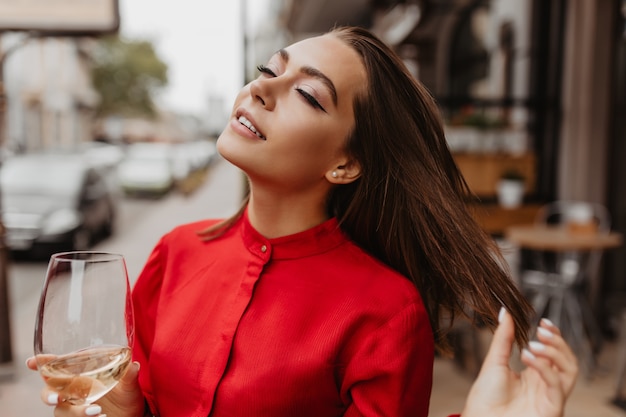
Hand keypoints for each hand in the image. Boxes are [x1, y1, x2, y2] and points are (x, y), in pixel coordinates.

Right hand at [26, 356, 144, 416]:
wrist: (134, 415)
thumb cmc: (127, 394)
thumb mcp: (130, 384)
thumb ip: (129, 375)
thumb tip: (133, 365)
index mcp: (81, 375)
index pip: (57, 368)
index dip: (43, 364)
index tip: (32, 362)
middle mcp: (74, 391)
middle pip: (49, 392)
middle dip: (48, 395)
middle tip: (57, 398)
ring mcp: (75, 408)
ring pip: (62, 411)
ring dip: (76, 412)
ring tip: (97, 411)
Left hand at [461, 308, 577, 416]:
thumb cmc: (485, 396)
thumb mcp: (495, 361)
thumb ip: (504, 337)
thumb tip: (506, 312)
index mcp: (535, 373)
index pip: (555, 352)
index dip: (554, 336)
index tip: (543, 321)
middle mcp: (546, 385)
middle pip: (568, 359)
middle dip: (558, 342)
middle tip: (540, 330)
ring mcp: (550, 397)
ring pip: (571, 371)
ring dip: (555, 353)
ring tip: (533, 345)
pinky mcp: (551, 408)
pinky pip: (558, 386)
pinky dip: (545, 368)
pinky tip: (527, 357)